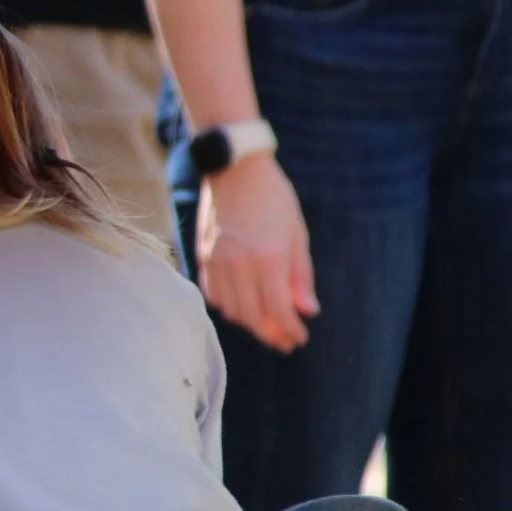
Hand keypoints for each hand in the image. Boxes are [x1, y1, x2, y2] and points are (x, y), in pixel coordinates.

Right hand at [197, 154, 318, 352]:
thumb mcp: (297, 234)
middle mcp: (240, 265)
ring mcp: (218, 262)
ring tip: (266, 323)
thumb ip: (301, 276)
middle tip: (284, 341)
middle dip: (271, 334)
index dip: (290, 330)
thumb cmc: (274, 198)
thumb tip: (307, 310)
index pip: (280, 311)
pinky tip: (243, 304)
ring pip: (231, 311)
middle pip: (254, 318)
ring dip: (250, 323)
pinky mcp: (204, 257)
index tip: (299, 338)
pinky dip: (228, 306)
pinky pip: (213, 295)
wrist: (235, 169)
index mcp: (269, 259)